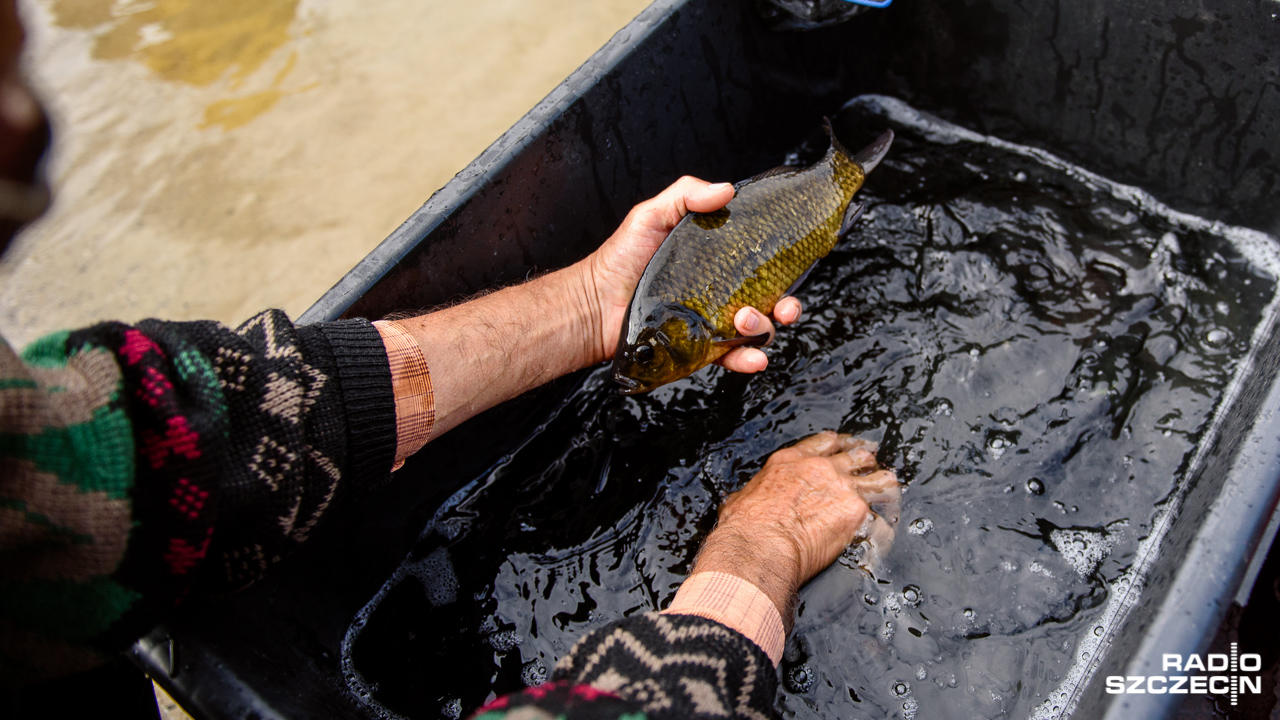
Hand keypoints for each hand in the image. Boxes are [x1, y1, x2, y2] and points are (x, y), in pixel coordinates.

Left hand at [578, 176, 801, 371]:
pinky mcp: (700, 350)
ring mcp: (711, 323)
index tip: (793, 265)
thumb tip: (727, 190)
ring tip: (746, 320)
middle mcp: (720, 293)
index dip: (783, 267)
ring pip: (756, 330)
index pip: (760, 264)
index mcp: (717, 262)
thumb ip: (686, 195)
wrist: (593, 304)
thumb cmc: (620, 258)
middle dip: (787, 306)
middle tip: (784, 306)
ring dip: (764, 329)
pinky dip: (748, 359)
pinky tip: (752, 357)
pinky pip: (732, 357)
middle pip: (770, 301)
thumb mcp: (652, 215)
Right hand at [690, 432, 899, 620]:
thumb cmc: (745, 528)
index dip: (839, 443)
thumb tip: (738, 502)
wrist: (760, 546)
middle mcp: (819, 469)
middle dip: (865, 460)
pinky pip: (883, 518)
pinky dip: (886, 526)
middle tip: (870, 465)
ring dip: (883, 486)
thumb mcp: (739, 501)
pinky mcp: (856, 512)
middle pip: (855, 455)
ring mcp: (842, 488)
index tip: (845, 445)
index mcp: (789, 463)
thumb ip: (748, 495)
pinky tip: (888, 530)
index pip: (823, 443)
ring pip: (878, 478)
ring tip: (888, 491)